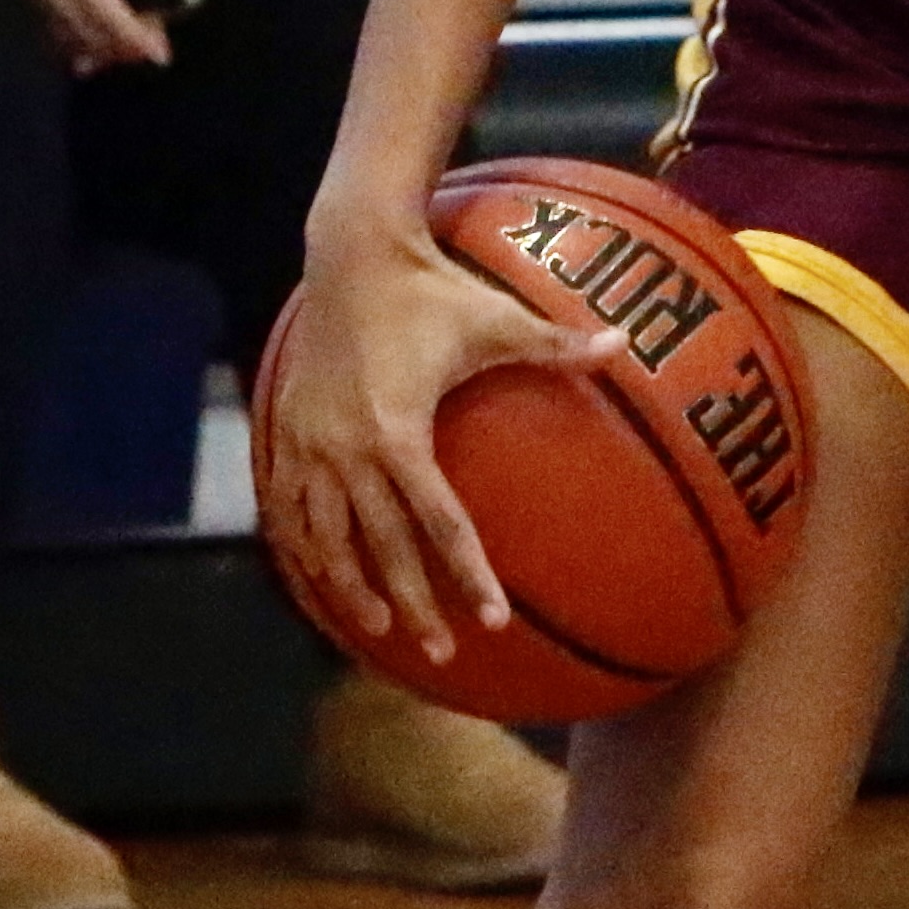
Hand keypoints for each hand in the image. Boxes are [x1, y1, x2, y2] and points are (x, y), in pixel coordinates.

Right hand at [0, 0, 180, 72]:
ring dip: (97, 49)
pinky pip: (44, 29)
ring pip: (69, 37)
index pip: (109, 9)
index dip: (135, 35)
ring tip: (123, 53)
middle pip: (95, 33)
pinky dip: (65, 46)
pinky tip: (79, 57)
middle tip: (152, 53)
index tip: (158, 52)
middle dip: (125, 48)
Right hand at [255, 222, 625, 663]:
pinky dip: (302, 549)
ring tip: (378, 629)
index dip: (467, 575)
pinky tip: (318, 578)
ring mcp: (308, 445)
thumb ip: (559, 344)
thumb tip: (625, 342)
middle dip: (412, 604)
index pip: (438, 524)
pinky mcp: (283, 433)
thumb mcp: (499, 319)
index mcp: (399, 433)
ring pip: (323, 540)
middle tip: (441, 653)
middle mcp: (347, 450)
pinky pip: (286, 508)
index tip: (491, 622)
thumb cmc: (432, 289)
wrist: (351, 255)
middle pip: (381, 548)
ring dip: (350, 588)